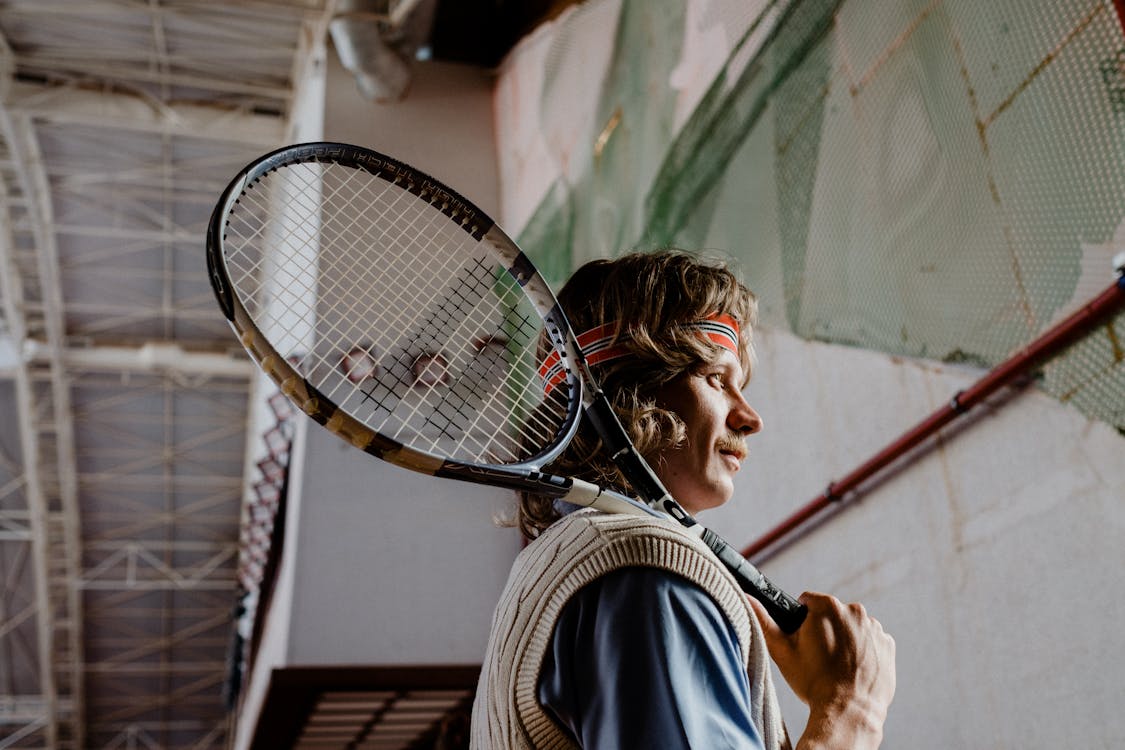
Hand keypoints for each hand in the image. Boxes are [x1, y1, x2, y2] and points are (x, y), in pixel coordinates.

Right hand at [749, 591, 895, 747]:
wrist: (848, 712)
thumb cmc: (813, 682)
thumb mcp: (781, 651)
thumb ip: (762, 620)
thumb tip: (747, 598)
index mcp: (827, 606)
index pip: (808, 601)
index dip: (801, 620)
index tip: (802, 639)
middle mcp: (855, 611)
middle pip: (831, 614)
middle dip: (824, 630)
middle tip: (817, 656)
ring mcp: (874, 628)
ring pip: (852, 628)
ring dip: (845, 640)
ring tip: (836, 666)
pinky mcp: (888, 646)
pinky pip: (871, 642)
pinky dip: (862, 652)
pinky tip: (852, 669)